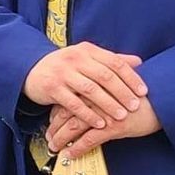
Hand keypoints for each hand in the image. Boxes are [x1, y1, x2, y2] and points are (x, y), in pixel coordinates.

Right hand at [22, 42, 146, 131]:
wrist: (31, 70)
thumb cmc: (65, 67)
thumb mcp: (86, 58)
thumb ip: (110, 60)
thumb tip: (138, 61)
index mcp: (86, 50)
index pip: (114, 62)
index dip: (131, 77)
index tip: (143, 91)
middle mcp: (74, 59)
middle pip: (104, 76)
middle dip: (122, 92)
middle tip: (135, 106)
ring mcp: (62, 73)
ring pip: (90, 90)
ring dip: (108, 104)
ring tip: (122, 116)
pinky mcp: (52, 88)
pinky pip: (73, 104)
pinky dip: (89, 114)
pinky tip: (100, 123)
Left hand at [47, 96, 161, 157]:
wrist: (164, 101)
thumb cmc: (141, 96)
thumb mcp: (118, 89)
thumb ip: (101, 92)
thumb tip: (86, 102)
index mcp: (94, 87)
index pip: (69, 99)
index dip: (57, 112)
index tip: (51, 122)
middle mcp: (96, 98)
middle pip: (67, 113)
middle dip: (55, 127)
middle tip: (48, 137)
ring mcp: (104, 113)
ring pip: (74, 126)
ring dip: (61, 139)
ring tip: (55, 147)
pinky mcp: (114, 126)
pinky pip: (90, 139)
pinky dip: (78, 147)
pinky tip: (70, 154)